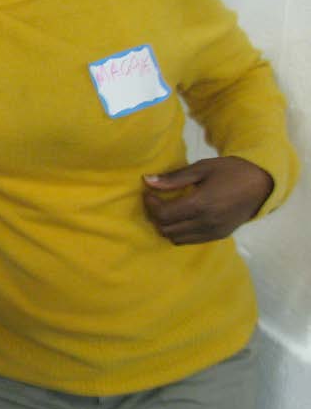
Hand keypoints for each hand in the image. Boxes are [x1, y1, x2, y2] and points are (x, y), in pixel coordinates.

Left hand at [142, 156, 274, 244]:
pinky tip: (182, 218)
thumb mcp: (202, 168)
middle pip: (167, 229)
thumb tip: (147, 180)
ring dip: (167, 226)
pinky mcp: (219, 236)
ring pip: (176, 239)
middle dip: (156, 216)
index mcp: (201, 203)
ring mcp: (214, 231)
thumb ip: (174, 178)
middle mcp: (207, 222)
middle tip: (156, 202)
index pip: (164, 214)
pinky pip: (190, 241)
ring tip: (168, 210)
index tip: (149, 193)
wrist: (262, 184)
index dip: (150, 205)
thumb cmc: (230, 171)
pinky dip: (180, 232)